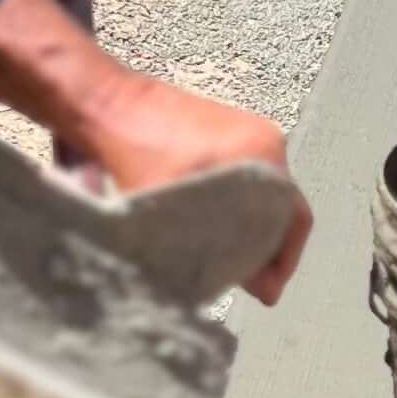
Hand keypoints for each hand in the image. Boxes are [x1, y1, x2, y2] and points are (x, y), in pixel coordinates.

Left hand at [0, 0, 309, 302]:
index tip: (266, 292)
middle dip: (264, 246)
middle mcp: (265, 140)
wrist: (102, 105)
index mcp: (264, 155)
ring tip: (225, 260)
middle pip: (278, 207)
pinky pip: (241, 178)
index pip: (294, 219)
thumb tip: (262, 288)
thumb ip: (224, 254)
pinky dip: (233, 207)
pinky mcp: (221, 130)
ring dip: (247, 227)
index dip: (281, 261)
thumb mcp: (175, 215)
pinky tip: (211, 228)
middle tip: (247, 282)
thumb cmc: (133, 156)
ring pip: (258, 195)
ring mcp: (244, 131)